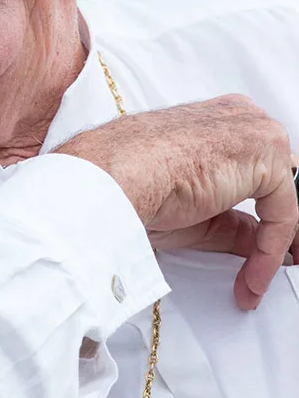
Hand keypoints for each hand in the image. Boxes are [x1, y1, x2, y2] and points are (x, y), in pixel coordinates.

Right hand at [53, 95, 298, 309]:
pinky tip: (252, 276)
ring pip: (282, 198)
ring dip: (272, 245)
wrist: (115, 178)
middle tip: (267, 264)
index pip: (256, 169)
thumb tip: (255, 244)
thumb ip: (230, 223)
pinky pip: (282, 214)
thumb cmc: (130, 182)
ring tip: (256, 279)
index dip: (261, 211)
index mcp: (217, 121)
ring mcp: (255, 130)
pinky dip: (269, 251)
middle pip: (277, 180)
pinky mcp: (267, 154)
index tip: (260, 246)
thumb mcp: (190, 210)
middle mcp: (240, 118)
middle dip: (275, 226)